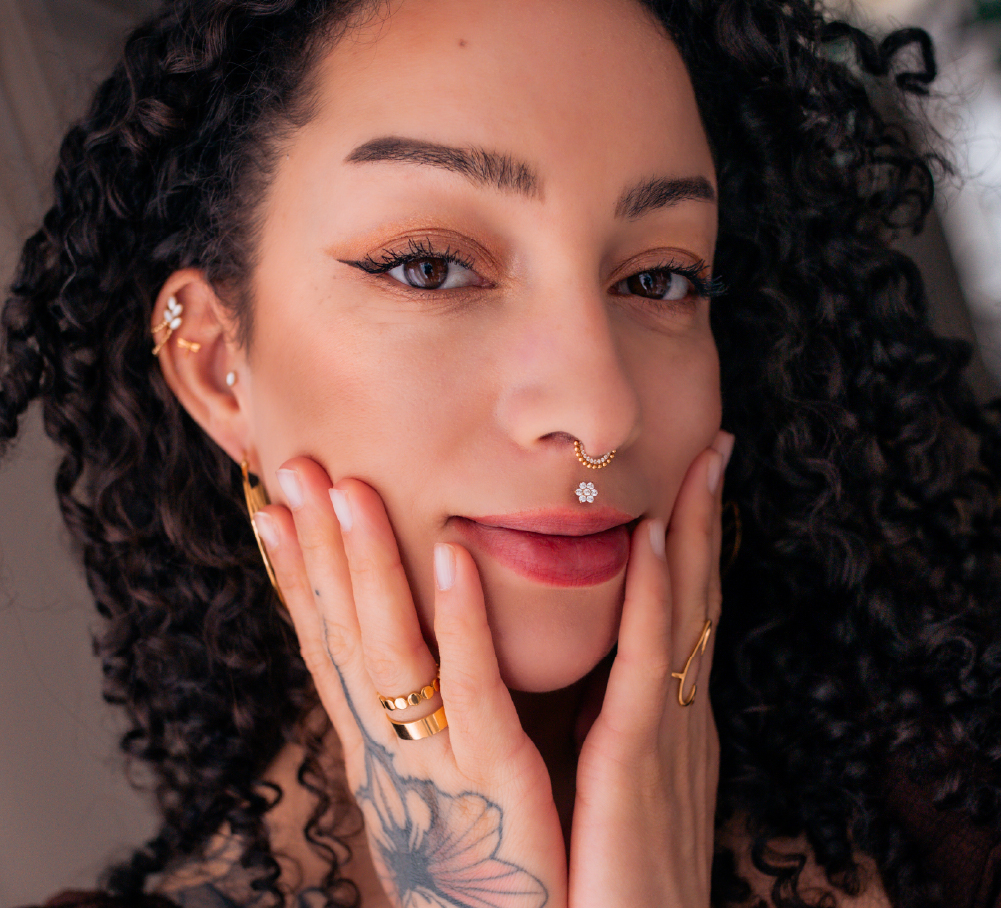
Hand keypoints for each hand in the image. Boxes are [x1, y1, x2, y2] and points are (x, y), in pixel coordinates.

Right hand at [253, 459, 566, 907]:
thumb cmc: (474, 872)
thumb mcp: (427, 786)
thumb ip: (416, 717)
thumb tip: (406, 653)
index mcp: (376, 747)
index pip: (325, 645)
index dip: (295, 577)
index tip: (270, 509)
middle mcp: (389, 750)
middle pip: (342, 634)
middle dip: (317, 548)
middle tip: (292, 468)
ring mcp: (436, 764)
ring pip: (389, 650)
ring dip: (365, 565)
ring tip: (347, 489)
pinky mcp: (497, 781)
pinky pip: (471, 690)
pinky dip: (457, 621)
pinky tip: (450, 556)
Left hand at [569, 431, 732, 907]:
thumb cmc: (597, 881)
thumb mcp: (598, 786)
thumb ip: (592, 724)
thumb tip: (572, 673)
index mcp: (659, 722)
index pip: (677, 612)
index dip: (688, 542)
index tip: (688, 477)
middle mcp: (674, 720)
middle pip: (693, 599)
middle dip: (703, 519)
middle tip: (714, 443)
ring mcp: (665, 741)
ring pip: (682, 618)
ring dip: (689, 532)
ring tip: (700, 458)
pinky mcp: (638, 773)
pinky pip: (644, 673)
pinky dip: (655, 603)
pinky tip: (655, 542)